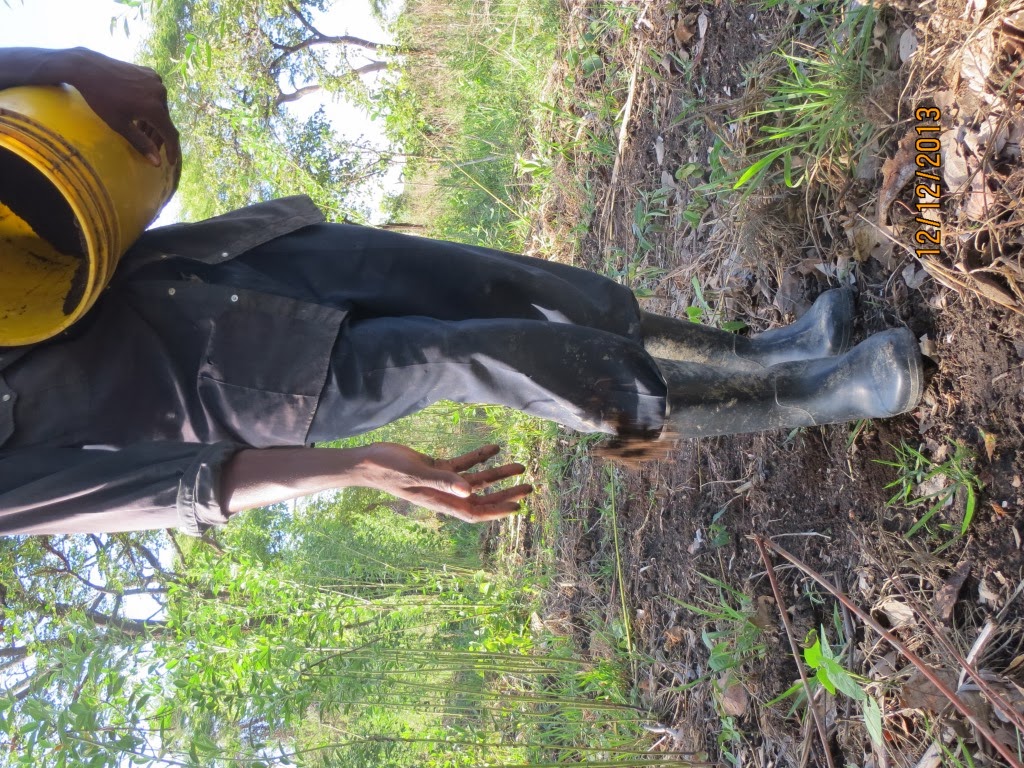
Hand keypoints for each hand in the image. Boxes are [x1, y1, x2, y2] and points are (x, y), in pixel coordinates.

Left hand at [57, 48, 180, 169]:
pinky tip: (138, 112)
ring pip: (160, 107)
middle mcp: (160, 93)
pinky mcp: (150, 73)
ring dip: (153, 121)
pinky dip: (150, 106)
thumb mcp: (120, 125)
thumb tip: (157, 163)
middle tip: (150, 147)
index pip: (170, 133)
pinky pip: (155, 95)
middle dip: (158, 135)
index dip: (171, 149)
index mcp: (154, 108)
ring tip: (141, 130)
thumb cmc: (101, 98)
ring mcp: (156, 81)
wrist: (88, 68)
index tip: (169, 162)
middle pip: (165, 120)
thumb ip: (141, 143)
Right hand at [358, 443, 532, 522]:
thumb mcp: (418, 473)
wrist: (368, 461)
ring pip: (476, 479)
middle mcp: (445, 494)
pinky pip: (464, 464)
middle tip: (529, 487)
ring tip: (520, 465)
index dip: (497, 512)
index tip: (518, 508)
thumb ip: (444, 481)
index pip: (475, 512)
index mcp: (441, 501)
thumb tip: (470, 491)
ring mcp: (442, 481)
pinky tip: (495, 447)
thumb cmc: (389, 469)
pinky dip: (479, 456)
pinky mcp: (437, 468)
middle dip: (506, 493)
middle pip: (482, 498)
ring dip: (498, 473)